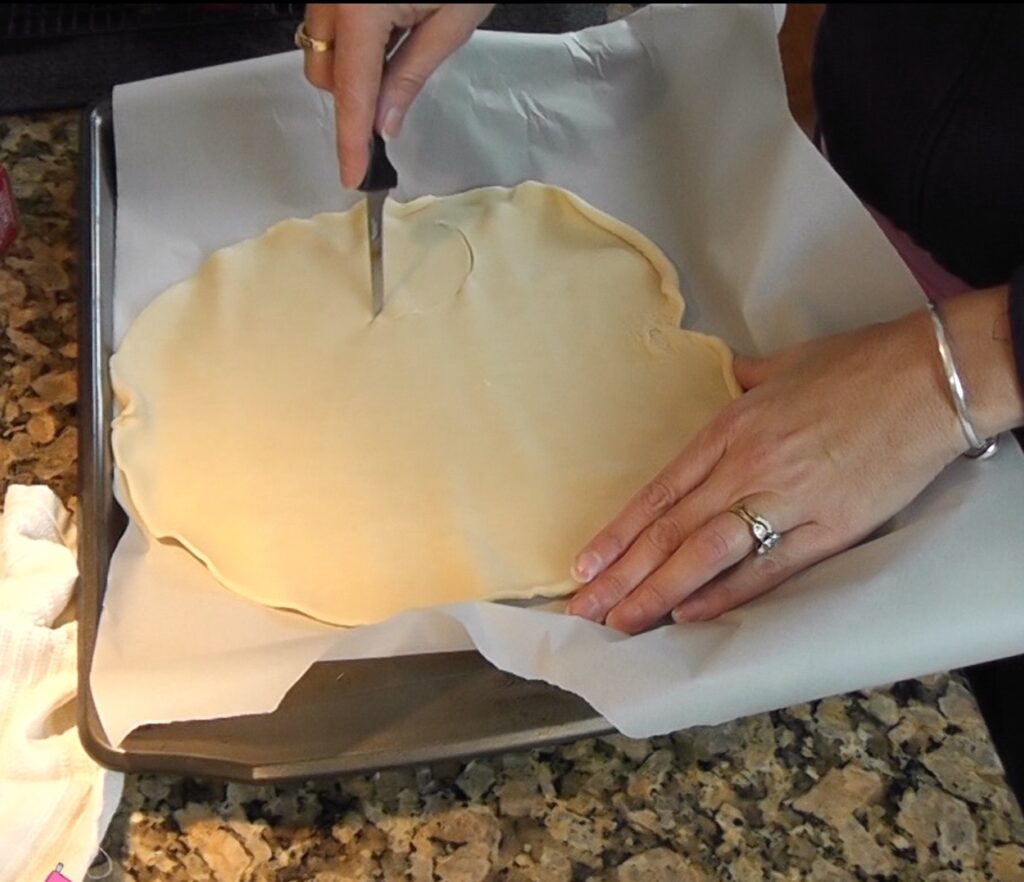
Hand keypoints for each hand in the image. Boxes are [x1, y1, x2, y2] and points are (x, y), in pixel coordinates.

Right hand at [301, 3, 493, 187]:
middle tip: (396, 92)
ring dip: (353, 65)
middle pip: (325, 73)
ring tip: (401, 43)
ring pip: (323, 48)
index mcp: (362, 6)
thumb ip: (411, 75)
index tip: (352, 175)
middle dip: (354, 95)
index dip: (352, 140)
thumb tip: (385, 123)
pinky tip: (390, 25)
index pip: (353, 93)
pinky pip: (330, 23)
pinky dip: (354, 39)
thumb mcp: (451, 22)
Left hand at [566, 309, 968, 632]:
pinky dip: (727, 593)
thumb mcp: (786, 365)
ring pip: (706, 553)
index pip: (658, 493)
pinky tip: (690, 615)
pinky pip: (769, 568)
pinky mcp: (830, 527)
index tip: (584, 566)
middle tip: (582, 611)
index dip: (618, 533)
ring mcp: (786, 499)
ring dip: (657, 592)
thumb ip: (747, 377)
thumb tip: (729, 373)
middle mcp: (746, 467)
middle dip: (621, 576)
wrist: (930, 378)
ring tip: (619, 624)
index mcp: (730, 429)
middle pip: (669, 530)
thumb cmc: (858, 365)